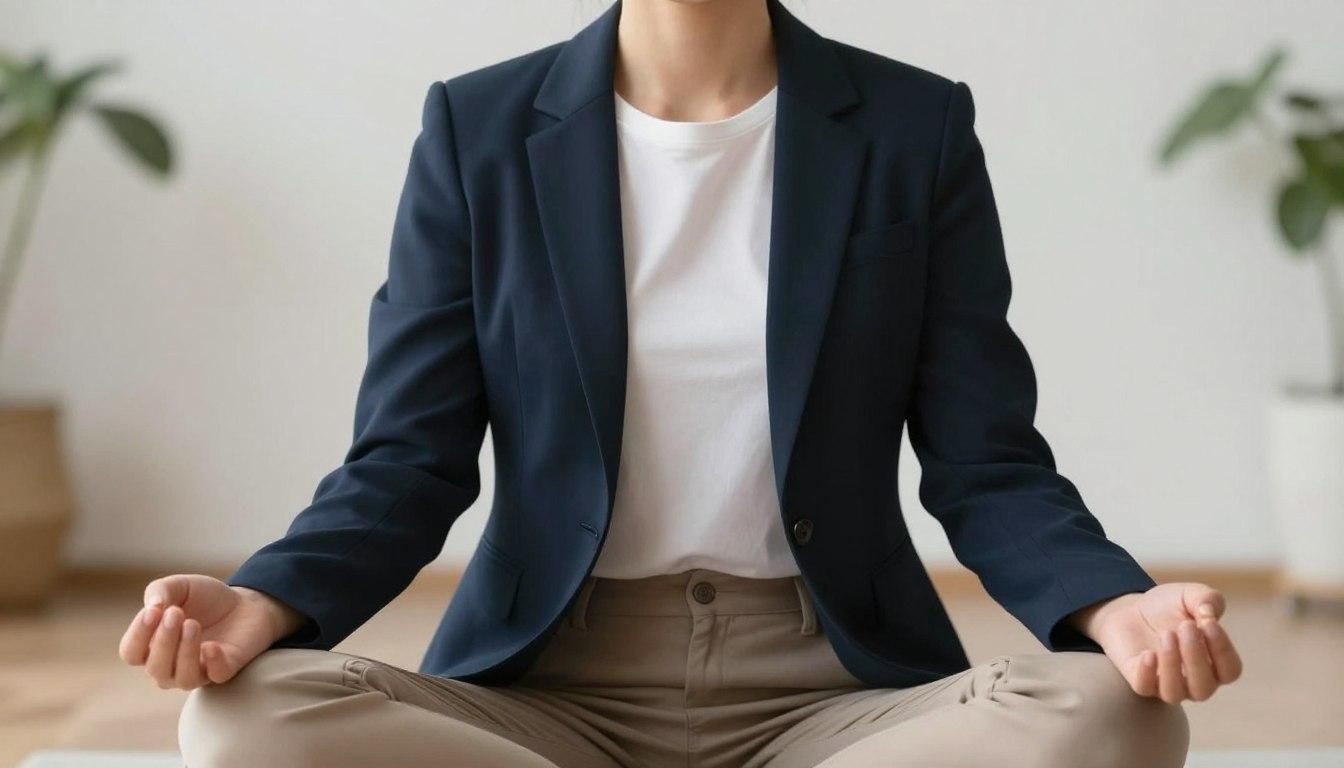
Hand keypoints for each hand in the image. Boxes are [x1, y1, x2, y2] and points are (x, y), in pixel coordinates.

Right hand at [117, 574, 307, 689]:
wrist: (245, 602)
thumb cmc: (205, 598)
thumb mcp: (180, 586)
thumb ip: (160, 591)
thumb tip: (152, 608)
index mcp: (152, 646)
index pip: (131, 652)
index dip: (138, 635)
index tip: (153, 611)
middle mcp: (170, 665)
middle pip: (155, 668)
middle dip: (163, 641)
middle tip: (176, 613)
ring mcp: (198, 671)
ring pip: (182, 679)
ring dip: (184, 653)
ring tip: (192, 624)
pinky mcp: (224, 670)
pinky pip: (215, 677)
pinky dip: (213, 663)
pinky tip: (212, 646)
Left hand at [1067, 582, 1243, 702]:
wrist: (1131, 608)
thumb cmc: (1169, 607)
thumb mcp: (1190, 595)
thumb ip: (1207, 599)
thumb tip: (1208, 613)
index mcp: (1215, 663)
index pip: (1230, 670)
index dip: (1222, 650)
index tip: (1209, 623)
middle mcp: (1194, 681)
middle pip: (1204, 686)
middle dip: (1196, 656)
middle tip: (1185, 626)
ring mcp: (1167, 684)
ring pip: (1175, 693)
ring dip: (1172, 665)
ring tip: (1166, 635)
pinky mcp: (1141, 681)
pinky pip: (1145, 688)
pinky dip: (1147, 673)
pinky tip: (1148, 653)